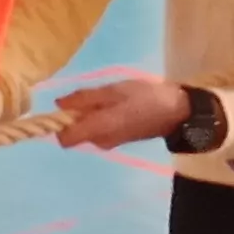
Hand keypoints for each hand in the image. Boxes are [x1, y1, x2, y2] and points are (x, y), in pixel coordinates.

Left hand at [53, 75, 192, 150]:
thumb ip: (84, 98)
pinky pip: (98, 130)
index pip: (64, 139)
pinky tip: (115, 104)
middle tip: (95, 95)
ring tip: (108, 97)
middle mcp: (100, 142)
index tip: (67, 107)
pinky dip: (99, 118)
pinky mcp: (117, 140)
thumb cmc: (144, 97)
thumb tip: (58, 104)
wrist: (175, 111)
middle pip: (74, 133)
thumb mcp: (112, 90)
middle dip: (76, 115)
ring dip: (89, 114)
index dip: (59, 124)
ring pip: (86, 130)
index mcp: (97, 130)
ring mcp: (109, 142)